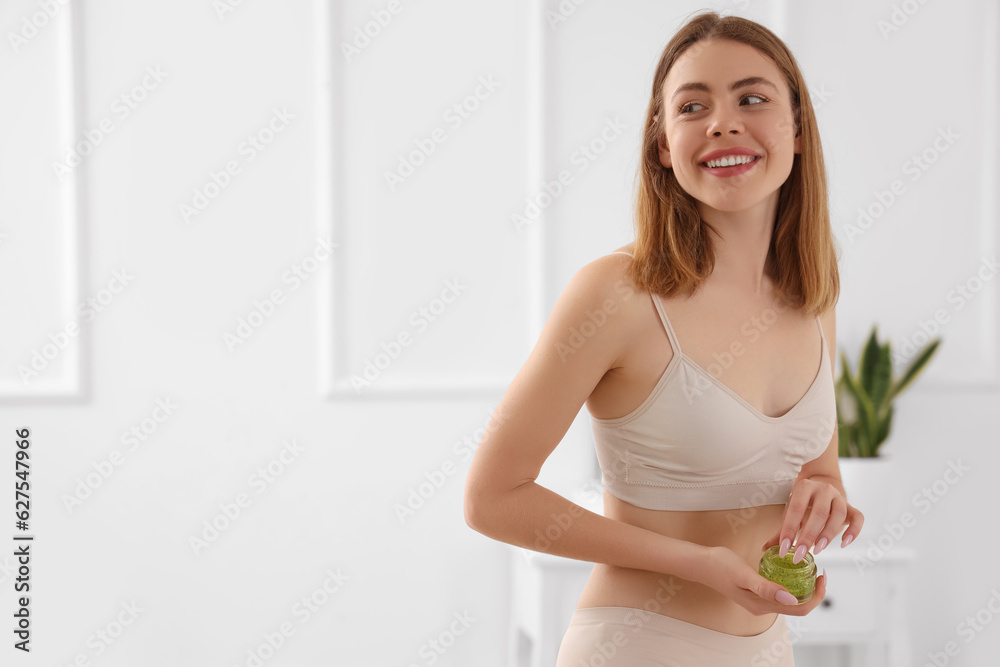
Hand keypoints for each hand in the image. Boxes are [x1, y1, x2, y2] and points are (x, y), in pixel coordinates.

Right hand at [698, 545, 827, 615]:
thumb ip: (766, 587)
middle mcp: (763, 606)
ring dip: (803, 587)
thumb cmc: (721, 566)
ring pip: (790, 599)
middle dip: (813, 591)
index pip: (799, 608)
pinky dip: (791, 583)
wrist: (702, 563)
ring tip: (808, 569)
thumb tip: (791, 598)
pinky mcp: (757, 592)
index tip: (821, 576)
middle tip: (818, 571)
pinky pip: (780, 592)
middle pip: (798, 605)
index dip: (816, 595)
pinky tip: (791, 570)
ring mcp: (760, 600)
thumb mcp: (744, 574)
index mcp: (762, 605)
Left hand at [762, 477, 864, 561]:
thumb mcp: (790, 511)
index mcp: (804, 487)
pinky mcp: (851, 507)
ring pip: (838, 515)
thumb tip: (765, 549)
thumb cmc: (803, 503)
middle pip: (819, 513)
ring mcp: (839, 497)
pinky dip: (853, 531)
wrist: (822, 487)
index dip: (790, 529)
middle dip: (809, 535)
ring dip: (828, 534)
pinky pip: (858, 518)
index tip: (784, 548)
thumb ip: (781, 530)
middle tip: (801, 553)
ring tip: (818, 549)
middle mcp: (824, 489)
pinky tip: (843, 544)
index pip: (796, 509)